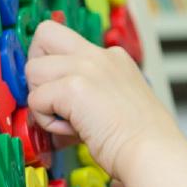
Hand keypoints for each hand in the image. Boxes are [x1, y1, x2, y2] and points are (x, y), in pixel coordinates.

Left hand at [25, 19, 180, 183]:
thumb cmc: (142, 140)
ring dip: (40, 100)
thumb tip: (57, 113)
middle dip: (36, 68)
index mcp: (112, 58)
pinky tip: (71, 133)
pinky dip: (45, 122)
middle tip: (50, 98)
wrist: (153, 152)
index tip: (63, 96)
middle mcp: (99, 55)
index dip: (55, 69)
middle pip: (45, 34)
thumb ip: (89, 98)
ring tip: (66, 122)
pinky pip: (35, 99)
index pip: (66, 44)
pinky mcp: (74, 88)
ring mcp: (86, 68)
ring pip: (33, 70)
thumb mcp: (118, 104)